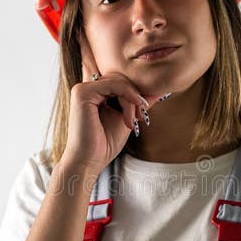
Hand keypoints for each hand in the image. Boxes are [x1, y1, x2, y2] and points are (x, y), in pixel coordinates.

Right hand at [58, 31, 164, 175]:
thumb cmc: (105, 143)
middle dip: (136, 96)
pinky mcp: (82, 92)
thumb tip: (158, 90)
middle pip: (121, 79)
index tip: (144, 111)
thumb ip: (138, 103)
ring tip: (134, 120)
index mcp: (95, 93)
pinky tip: (131, 115)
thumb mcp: (127, 118)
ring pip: (119, 81)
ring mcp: (82, 89)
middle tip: (142, 116)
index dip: (136, 93)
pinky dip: (128, 97)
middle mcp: (87, 88)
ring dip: (132, 100)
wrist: (90, 161)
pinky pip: (114, 84)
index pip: (121, 81)